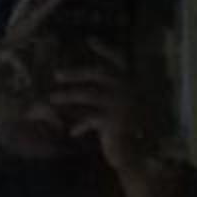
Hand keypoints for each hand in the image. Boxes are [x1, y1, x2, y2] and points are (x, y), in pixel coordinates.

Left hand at [46, 38, 163, 171]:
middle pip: (99, 73)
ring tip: (52, 99)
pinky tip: (72, 132)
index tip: (91, 39)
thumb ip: (109, 99)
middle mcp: (129, 90)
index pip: (119, 60)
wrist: (144, 157)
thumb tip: (84, 90)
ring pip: (88, 94)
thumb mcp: (122, 112)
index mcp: (133, 84)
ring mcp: (122, 105)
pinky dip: (81, 125)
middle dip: (76, 72)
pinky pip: (90, 118)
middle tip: (56, 74)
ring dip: (68, 96)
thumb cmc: (132, 134)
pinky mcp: (114, 121)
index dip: (106, 50)